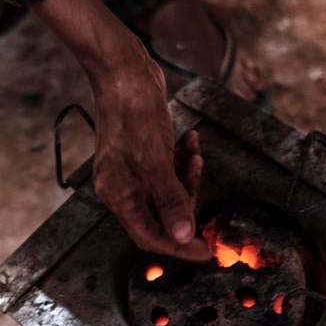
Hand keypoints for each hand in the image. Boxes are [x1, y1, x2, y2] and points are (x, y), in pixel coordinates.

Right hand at [88, 53, 209, 260]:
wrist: (124, 74)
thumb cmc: (134, 116)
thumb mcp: (157, 164)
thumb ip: (171, 202)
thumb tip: (184, 237)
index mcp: (118, 196)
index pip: (150, 236)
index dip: (179, 246)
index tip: (206, 250)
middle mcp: (121, 188)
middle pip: (160, 215)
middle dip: (186, 202)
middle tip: (203, 186)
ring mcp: (130, 171)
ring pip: (166, 191)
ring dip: (187, 177)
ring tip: (195, 156)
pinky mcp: (141, 154)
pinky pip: (166, 170)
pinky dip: (181, 160)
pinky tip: (189, 142)